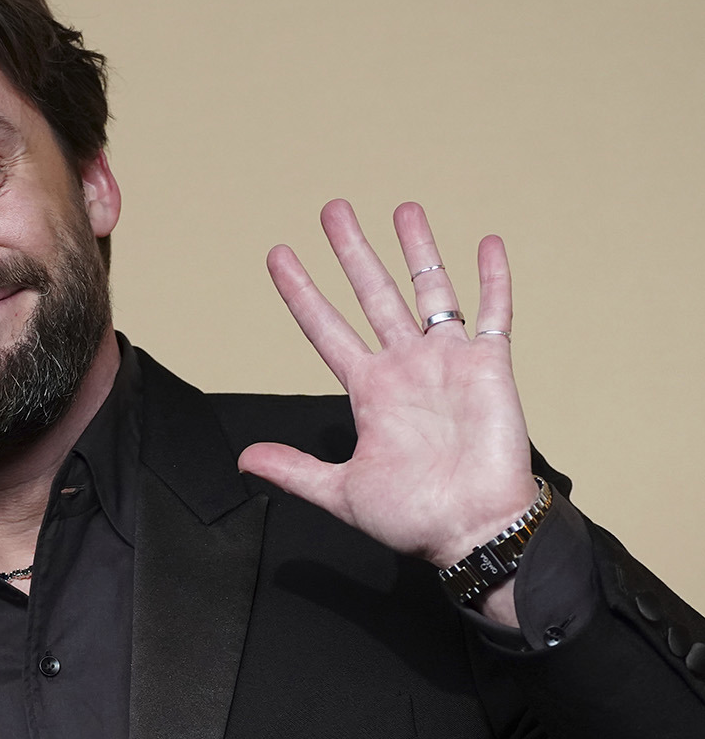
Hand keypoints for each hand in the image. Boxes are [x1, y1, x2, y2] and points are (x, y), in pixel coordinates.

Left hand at [237, 200, 538, 571]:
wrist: (472, 531)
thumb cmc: (412, 517)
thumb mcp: (340, 491)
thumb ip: (294, 470)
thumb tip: (244, 460)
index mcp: (368, 390)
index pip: (326, 327)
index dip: (302, 292)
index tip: (279, 256)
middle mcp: (404, 366)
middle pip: (372, 294)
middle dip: (352, 252)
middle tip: (333, 210)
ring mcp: (447, 362)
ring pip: (429, 291)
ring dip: (417, 250)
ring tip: (402, 208)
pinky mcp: (489, 367)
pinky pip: (493, 314)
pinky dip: (493, 280)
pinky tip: (487, 243)